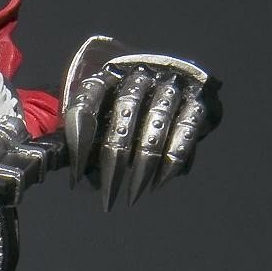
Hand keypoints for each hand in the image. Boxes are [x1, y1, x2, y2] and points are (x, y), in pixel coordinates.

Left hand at [63, 46, 221, 209]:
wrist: (177, 84)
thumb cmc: (128, 112)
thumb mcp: (102, 119)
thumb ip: (85, 140)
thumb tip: (74, 174)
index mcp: (109, 74)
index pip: (88, 99)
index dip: (79, 138)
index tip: (75, 177)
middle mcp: (141, 74)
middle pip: (126, 111)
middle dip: (115, 160)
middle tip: (108, 197)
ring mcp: (171, 84)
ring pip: (156, 122)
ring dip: (144, 163)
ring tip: (133, 195)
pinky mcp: (197, 99)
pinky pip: (186, 130)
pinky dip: (172, 160)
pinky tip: (158, 184)